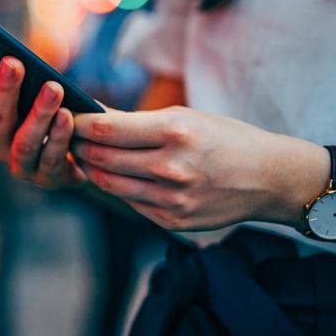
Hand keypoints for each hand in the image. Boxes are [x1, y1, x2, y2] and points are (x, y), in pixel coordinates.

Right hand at [0, 40, 83, 188]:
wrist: (80, 156)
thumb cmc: (46, 109)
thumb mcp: (28, 87)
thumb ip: (11, 66)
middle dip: (3, 90)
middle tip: (12, 64)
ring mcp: (19, 163)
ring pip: (24, 141)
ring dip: (38, 114)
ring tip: (53, 88)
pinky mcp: (47, 177)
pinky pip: (51, 158)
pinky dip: (58, 137)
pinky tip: (67, 116)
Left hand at [70, 106, 328, 230]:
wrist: (268, 179)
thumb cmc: (224, 138)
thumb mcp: (185, 117)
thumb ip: (136, 121)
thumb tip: (92, 115)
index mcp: (175, 132)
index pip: (107, 130)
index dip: (80, 123)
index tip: (68, 115)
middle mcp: (172, 168)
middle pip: (102, 158)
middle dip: (78, 146)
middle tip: (66, 136)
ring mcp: (172, 198)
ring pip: (110, 183)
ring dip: (91, 168)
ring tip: (83, 155)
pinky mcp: (172, 220)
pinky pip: (130, 202)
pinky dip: (116, 187)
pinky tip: (112, 175)